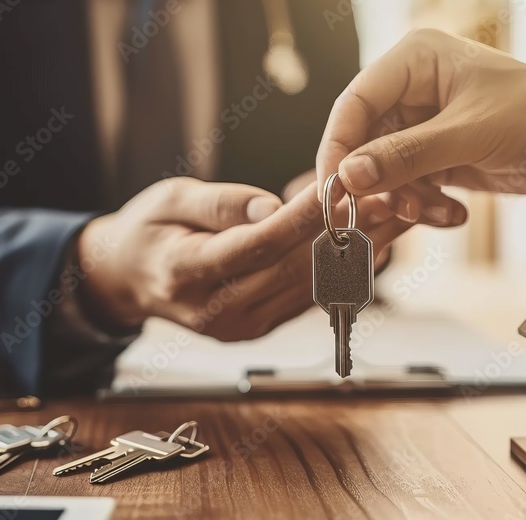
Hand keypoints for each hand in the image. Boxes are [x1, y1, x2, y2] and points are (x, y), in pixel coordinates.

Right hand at [77, 177, 411, 341]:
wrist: (130, 279)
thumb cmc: (148, 231)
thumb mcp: (170, 199)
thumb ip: (220, 204)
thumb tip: (270, 206)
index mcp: (189, 273)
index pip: (261, 243)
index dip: (307, 216)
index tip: (346, 185)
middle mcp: (218, 310)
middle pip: (297, 269)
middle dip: (350, 231)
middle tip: (392, 195)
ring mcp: (241, 326)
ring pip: (313, 287)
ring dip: (359, 252)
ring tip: (395, 213)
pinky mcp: (259, 328)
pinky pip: (310, 299)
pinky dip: (345, 270)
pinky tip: (374, 241)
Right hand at [317, 29, 525, 204]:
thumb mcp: (470, 135)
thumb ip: (406, 156)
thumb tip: (348, 178)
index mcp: (415, 60)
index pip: (354, 103)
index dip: (339, 148)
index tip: (334, 191)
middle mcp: (411, 88)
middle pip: (363, 143)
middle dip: (379, 183)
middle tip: (393, 212)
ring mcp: (421, 124)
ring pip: (383, 172)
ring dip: (406, 200)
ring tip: (438, 212)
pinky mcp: (433, 155)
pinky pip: (408, 187)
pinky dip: (424, 206)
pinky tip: (455, 213)